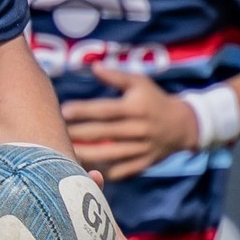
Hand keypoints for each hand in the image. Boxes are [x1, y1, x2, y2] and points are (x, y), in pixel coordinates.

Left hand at [61, 68, 197, 179]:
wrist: (184, 126)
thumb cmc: (155, 100)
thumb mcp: (140, 83)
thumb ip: (116, 76)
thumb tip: (93, 66)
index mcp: (136, 108)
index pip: (106, 110)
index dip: (84, 111)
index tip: (63, 111)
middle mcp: (139, 129)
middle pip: (104, 133)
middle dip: (78, 134)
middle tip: (56, 133)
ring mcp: (142, 148)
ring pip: (110, 155)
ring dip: (86, 155)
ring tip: (64, 152)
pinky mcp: (143, 163)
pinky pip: (121, 171)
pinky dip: (103, 172)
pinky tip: (84, 170)